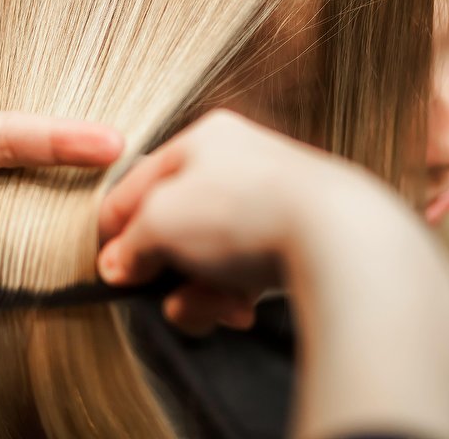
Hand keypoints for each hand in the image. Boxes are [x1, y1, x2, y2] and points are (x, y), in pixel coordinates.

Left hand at [0, 71, 122, 327]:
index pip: (5, 136)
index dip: (59, 136)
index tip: (111, 141)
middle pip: (30, 178)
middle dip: (86, 180)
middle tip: (145, 190)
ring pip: (21, 229)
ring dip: (67, 232)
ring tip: (124, 240)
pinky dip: (31, 282)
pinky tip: (68, 288)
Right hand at [98, 110, 320, 333]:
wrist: (339, 240)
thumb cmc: (245, 212)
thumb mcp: (161, 220)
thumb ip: (129, 243)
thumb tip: (116, 267)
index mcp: (205, 138)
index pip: (138, 184)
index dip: (115, 230)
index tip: (108, 269)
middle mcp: (240, 164)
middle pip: (176, 227)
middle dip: (167, 272)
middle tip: (164, 295)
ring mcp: (271, 203)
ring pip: (210, 257)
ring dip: (200, 292)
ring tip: (214, 310)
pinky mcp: (297, 242)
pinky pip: (245, 273)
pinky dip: (234, 296)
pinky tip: (240, 310)